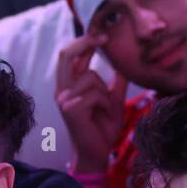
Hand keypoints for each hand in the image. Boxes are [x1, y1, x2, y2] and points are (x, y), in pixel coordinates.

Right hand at [55, 33, 126, 173]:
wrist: (97, 153)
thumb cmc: (103, 128)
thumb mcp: (114, 100)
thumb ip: (116, 81)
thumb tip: (124, 61)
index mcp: (69, 85)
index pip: (70, 55)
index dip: (85, 41)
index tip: (104, 34)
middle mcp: (62, 90)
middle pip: (66, 55)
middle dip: (85, 43)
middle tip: (104, 38)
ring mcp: (63, 100)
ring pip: (89, 77)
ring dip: (106, 93)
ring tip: (107, 109)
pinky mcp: (70, 109)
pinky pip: (95, 94)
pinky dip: (106, 104)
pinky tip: (104, 116)